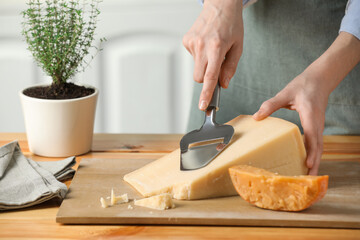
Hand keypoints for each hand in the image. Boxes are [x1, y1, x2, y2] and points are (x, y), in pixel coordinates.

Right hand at [183, 0, 243, 110]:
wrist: (220, 5)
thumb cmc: (231, 25)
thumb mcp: (238, 47)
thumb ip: (230, 68)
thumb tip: (223, 84)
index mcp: (217, 48)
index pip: (209, 77)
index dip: (206, 94)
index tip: (203, 106)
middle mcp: (202, 46)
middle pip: (199, 77)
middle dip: (207, 77)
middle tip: (216, 66)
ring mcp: (192, 43)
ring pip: (196, 68)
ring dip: (204, 64)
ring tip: (212, 49)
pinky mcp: (186, 40)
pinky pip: (193, 57)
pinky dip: (200, 55)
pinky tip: (206, 43)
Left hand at [252, 32, 359, 174]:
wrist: (319, 79)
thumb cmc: (303, 85)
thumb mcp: (285, 93)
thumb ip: (270, 105)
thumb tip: (257, 116)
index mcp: (310, 116)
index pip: (313, 137)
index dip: (311, 152)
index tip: (308, 165)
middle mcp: (317, 123)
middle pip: (318, 148)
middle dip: (315, 164)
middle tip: (309, 180)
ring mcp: (318, 126)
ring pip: (318, 147)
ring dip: (314, 161)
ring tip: (308, 177)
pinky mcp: (316, 127)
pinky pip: (316, 143)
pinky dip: (313, 154)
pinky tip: (306, 162)